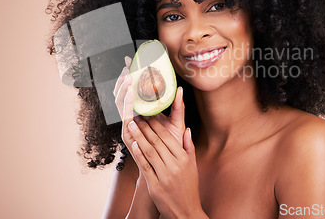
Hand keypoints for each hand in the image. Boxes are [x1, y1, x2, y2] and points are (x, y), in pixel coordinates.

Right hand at [113, 56, 185, 154]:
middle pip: (123, 93)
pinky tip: (129, 95)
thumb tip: (181, 88)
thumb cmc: (171, 145)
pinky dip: (126, 105)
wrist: (166, 167)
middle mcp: (132, 116)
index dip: (131, 75)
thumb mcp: (176, 123)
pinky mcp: (128, 134)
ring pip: (120, 103)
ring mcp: (129, 124)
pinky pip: (123, 118)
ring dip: (123, 90)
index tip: (132, 59)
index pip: (133, 89)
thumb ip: (178, 107)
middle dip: (124, 78)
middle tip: (128, 64)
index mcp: (142, 111)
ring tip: (129, 78)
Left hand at [128, 91, 204, 218]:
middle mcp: (175, 165)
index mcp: (184, 158)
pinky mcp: (155, 186)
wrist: (186, 212)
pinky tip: (133, 144)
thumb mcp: (192, 166)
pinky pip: (145, 166)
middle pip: (157, 142)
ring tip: (131, 125)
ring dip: (139, 136)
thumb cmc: (189, 187)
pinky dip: (139, 154)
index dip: (157, 125)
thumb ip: (189, 147)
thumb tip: (187, 129)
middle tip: (137, 116)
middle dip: (145, 127)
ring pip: (149, 151)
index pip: (168, 137)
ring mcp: (165, 176)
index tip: (149, 115)